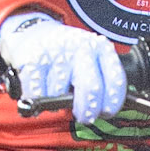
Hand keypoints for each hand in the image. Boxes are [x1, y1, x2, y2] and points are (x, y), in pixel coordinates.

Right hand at [0, 12, 126, 122]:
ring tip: (57, 93)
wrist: (35, 33)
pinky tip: (42, 91)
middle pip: (91, 89)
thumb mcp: (92, 60)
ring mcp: (58, 51)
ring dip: (57, 102)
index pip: (115, 80)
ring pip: (60, 94)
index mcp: (101, 49)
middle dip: (87, 111)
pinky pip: (38, 93)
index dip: (112, 103)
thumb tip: (104, 111)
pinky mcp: (34, 58)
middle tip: (84, 117)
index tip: (106, 112)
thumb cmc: (68, 55)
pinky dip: (38, 99)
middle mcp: (82, 47)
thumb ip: (102, 82)